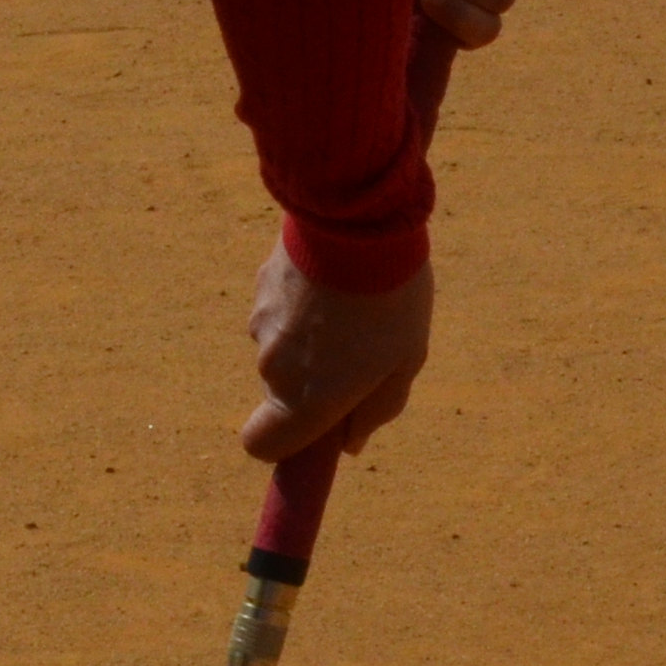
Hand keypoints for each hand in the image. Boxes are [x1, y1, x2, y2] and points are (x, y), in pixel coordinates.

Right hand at [244, 249, 430, 463]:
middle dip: (314, 382)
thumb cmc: (391, 302)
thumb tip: (350, 443)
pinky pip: (281, 309)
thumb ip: (376, 411)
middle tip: (362, 349)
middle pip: (282, 393)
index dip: (284, 444)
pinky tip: (335, 277)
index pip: (261, 445)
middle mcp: (273, 369)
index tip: (319, 427)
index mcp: (306, 401)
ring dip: (310, 339)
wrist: (360, 219)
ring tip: (353, 304)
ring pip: (283, 348)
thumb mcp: (404, 364)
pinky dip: (302, 303)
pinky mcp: (261, 284)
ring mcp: (262, 324)